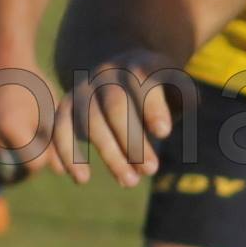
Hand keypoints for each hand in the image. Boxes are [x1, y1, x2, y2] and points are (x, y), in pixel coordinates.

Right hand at [0, 48, 63, 183]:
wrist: (2, 68)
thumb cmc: (33, 88)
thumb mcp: (50, 112)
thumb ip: (57, 143)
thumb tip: (63, 174)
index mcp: (11, 129)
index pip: (33, 164)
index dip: (46, 159)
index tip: (52, 148)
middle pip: (13, 174)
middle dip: (29, 171)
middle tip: (41, 161)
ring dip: (12, 174)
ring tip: (28, 165)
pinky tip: (12, 167)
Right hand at [49, 47, 179, 186]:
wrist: (122, 71)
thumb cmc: (159, 88)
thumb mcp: (177, 88)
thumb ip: (183, 100)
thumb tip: (173, 128)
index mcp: (139, 64)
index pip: (143, 80)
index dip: (152, 106)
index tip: (165, 133)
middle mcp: (107, 73)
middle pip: (116, 106)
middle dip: (134, 140)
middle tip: (152, 169)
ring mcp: (84, 90)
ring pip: (91, 123)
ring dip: (111, 155)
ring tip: (131, 182)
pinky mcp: (66, 107)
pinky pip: (61, 131)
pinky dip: (68, 154)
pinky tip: (82, 179)